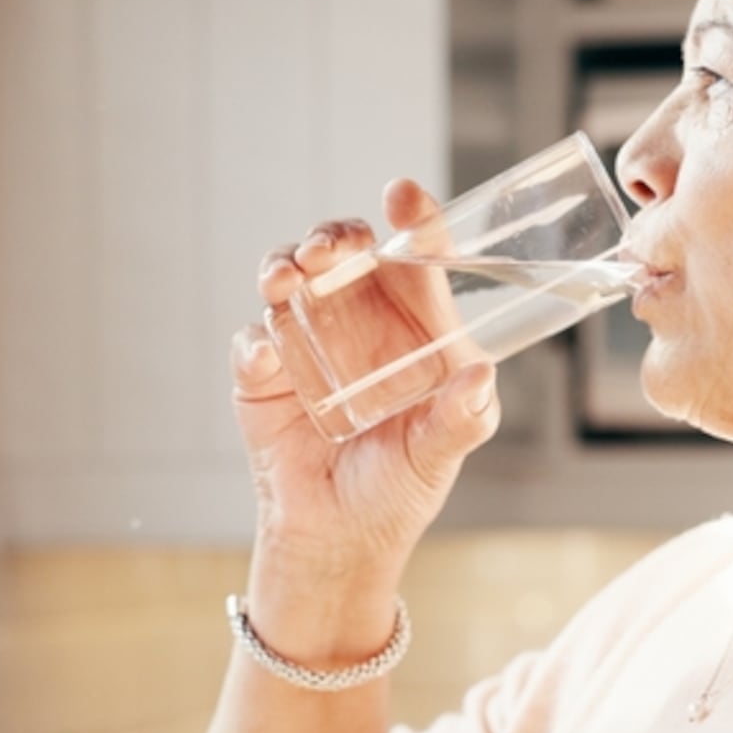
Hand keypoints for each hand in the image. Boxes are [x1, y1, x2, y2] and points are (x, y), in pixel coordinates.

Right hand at [232, 178, 501, 579]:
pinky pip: (253, 341)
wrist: (339, 537)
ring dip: (284, 265)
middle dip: (335, 234)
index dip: (414, 219)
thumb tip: (480, 378)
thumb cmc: (400, 487)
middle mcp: (359, 320)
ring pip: (290, 277)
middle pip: (344, 251)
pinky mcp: (262, 374)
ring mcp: (307, 340)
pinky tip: (267, 357)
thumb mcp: (440, 453)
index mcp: (415, 326)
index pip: (416, 256)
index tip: (403, 194)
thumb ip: (462, 418)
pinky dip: (256, 342)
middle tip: (331, 249)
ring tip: (286, 278)